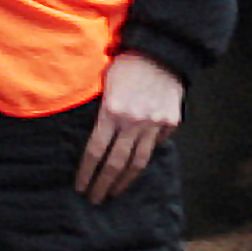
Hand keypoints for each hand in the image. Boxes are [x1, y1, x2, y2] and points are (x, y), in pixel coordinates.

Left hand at [74, 50, 184, 202]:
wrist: (161, 51)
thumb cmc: (126, 64)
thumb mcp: (105, 85)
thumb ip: (101, 113)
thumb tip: (96, 139)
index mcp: (111, 112)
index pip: (95, 152)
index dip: (86, 173)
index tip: (80, 187)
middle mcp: (133, 121)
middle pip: (115, 164)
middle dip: (103, 185)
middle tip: (95, 199)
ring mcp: (154, 123)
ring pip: (138, 162)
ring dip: (124, 181)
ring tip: (114, 192)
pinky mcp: (170, 121)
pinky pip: (157, 144)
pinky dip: (147, 154)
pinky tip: (137, 165)